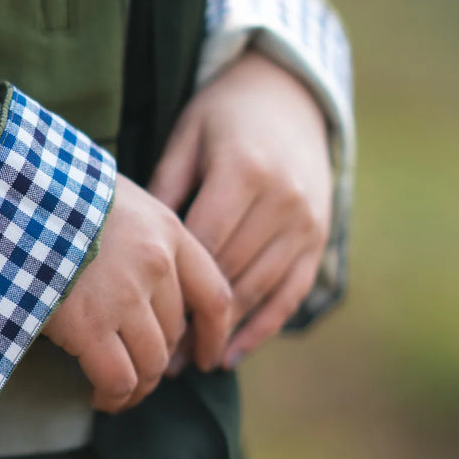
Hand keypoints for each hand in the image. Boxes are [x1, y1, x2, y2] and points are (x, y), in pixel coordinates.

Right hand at [42, 173, 231, 412]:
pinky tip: (99, 397)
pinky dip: (113, 397)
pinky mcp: (89, 325)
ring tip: (116, 394)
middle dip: (158, 363)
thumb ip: (138, 237)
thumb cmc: (51, 197)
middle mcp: (156, 265)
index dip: (214, 336)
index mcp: (166, 232)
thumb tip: (142, 284)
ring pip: (151, 364)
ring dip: (137, 388)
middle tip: (136, 375)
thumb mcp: (112, 200)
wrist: (8, 196)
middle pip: (175, 335)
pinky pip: (118, 379)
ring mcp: (125, 297)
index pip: (213, 295)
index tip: (207, 358)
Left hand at [149, 51, 332, 366]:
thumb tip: (139, 246)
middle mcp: (282, 201)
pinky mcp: (319, 239)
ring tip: (183, 363)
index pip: (203, 244)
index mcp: (245, 172)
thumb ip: (166, 188)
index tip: (141, 318)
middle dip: (192, 318)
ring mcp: (306, 222)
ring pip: (259, 289)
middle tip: (154, 357)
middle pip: (230, 273)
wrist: (291, 95)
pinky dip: (261, 329)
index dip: (173, 285)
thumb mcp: (188, 137)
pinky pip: (291, 294)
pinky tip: (229, 355)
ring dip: (222, 332)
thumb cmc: (223, 116)